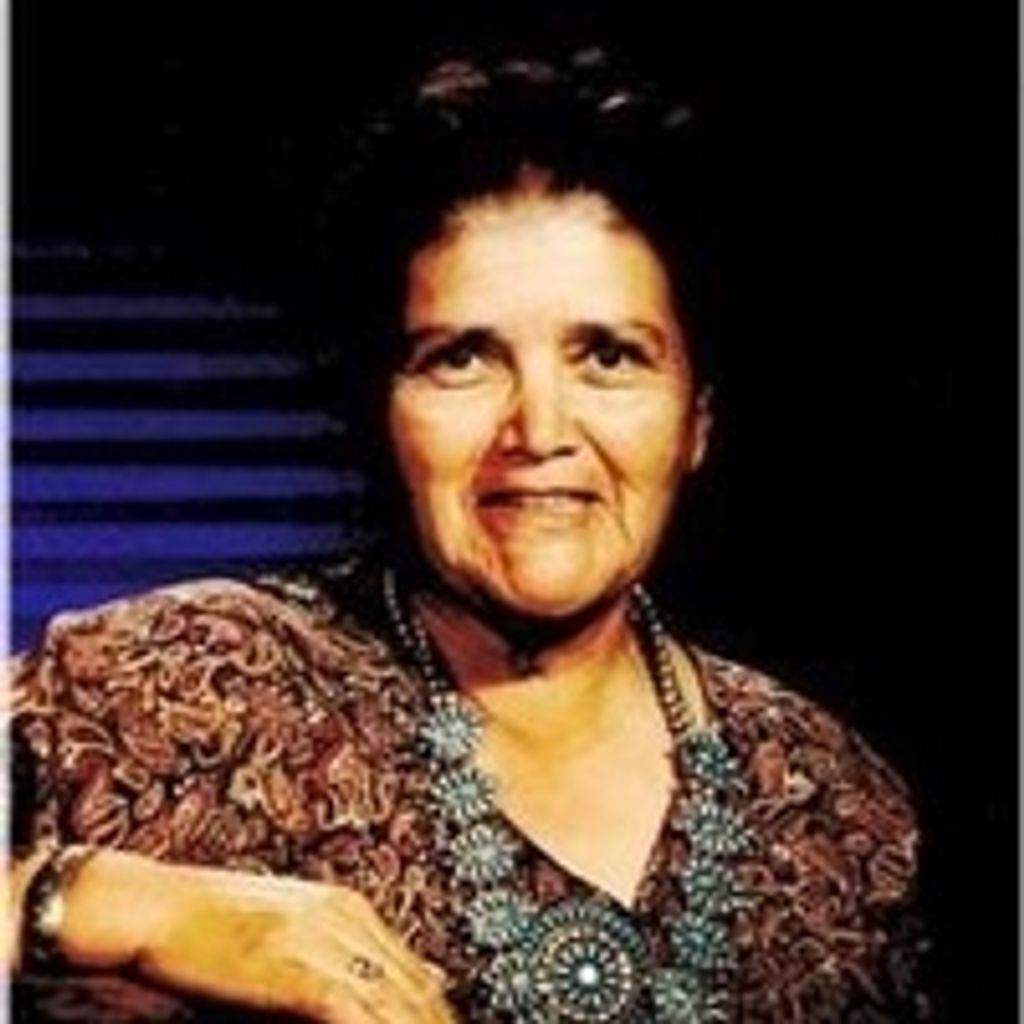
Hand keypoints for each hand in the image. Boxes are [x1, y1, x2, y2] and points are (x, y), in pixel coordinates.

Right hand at [59, 851, 455, 1023]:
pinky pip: (354, 1014)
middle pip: (417, 989)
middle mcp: (346, 918)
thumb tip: (394, 984)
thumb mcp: (290, 927)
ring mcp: (322, 941)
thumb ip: (341, 948)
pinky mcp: (295, 968)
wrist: (154, 906)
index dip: (439, 1013)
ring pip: (396, 1003)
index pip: (417, 971)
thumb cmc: (212, 922)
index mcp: (349, 907)